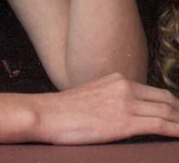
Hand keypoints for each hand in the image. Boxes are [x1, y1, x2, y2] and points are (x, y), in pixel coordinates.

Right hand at [36, 72, 178, 143]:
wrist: (46, 113)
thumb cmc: (62, 110)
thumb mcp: (91, 95)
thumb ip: (110, 99)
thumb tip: (121, 114)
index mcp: (117, 80)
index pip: (157, 92)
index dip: (173, 106)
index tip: (178, 116)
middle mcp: (125, 88)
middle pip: (167, 100)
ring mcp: (126, 104)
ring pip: (169, 113)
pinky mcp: (125, 122)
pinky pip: (162, 126)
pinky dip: (177, 131)